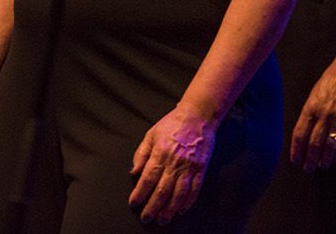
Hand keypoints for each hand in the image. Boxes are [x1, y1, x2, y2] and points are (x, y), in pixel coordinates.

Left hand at [129, 105, 214, 224]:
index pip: (147, 178)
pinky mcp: (201, 169)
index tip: (134, 203)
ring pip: (178, 194)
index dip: (140, 193)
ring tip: (162, 219)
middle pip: (162, 190)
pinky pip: (195, 189)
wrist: (197, 116)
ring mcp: (189, 166)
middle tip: (146, 218)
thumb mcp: (151, 134)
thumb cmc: (172, 124)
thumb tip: (133, 172)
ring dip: (169, 209)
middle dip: (153, 207)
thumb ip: (141, 154)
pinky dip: (188, 202)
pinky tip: (181, 210)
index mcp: (160, 152)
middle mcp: (174, 162)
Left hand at [290, 50, 335, 170]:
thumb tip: (306, 131)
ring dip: (325, 159)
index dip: (297, 150)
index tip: (295, 159)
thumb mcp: (314, 93)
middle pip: (314, 144)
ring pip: (330, 146)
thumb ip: (310, 112)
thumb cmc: (331, 78)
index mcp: (311, 107)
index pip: (300, 134)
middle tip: (308, 168)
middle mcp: (324, 115)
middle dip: (310, 159)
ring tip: (322, 166)